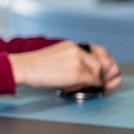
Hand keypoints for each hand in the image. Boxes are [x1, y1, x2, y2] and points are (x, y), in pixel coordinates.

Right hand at [7, 41, 121, 90]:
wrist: (25, 67)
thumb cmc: (37, 66)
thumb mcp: (58, 57)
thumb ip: (74, 61)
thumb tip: (88, 73)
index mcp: (73, 45)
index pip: (99, 52)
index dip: (106, 63)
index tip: (108, 71)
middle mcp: (78, 50)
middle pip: (105, 60)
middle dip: (108, 71)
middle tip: (106, 81)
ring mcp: (78, 60)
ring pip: (99, 72)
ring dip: (96, 80)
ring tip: (85, 85)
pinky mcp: (77, 72)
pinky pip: (93, 80)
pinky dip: (91, 86)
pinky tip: (79, 87)